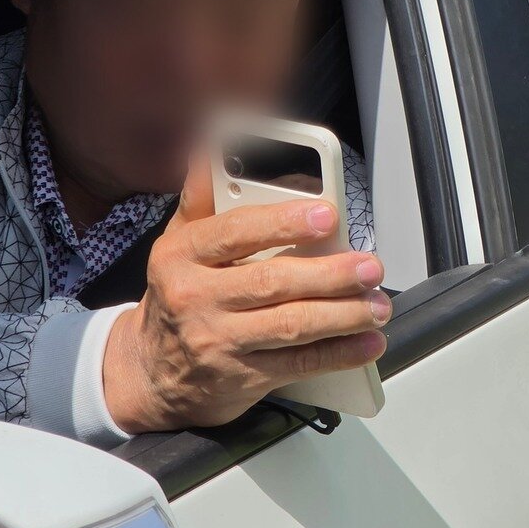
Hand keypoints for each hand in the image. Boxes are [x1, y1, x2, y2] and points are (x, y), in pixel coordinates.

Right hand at [103, 156, 387, 432]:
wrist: (150, 373)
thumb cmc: (178, 294)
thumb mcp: (179, 243)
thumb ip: (202, 198)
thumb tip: (210, 149)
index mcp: (182, 255)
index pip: (236, 232)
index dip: (284, 223)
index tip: (327, 215)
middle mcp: (195, 298)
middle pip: (272, 283)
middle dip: (330, 274)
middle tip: (370, 266)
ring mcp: (217, 342)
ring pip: (290, 325)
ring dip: (343, 316)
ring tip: (378, 305)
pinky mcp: (240, 378)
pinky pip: (297, 364)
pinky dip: (339, 354)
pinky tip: (367, 343)